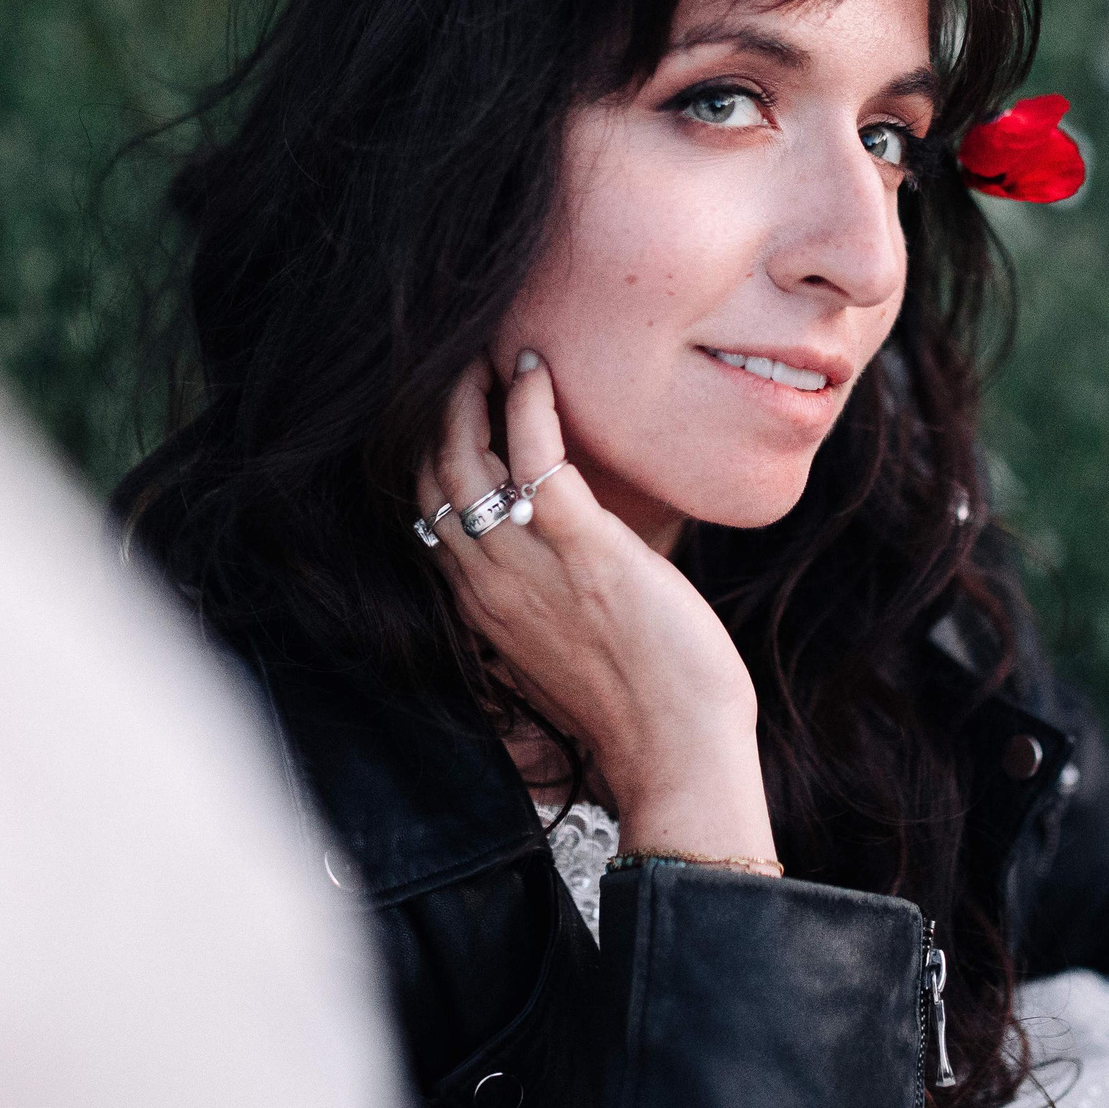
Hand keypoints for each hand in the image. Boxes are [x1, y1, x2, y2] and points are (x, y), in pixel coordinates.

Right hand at [413, 349, 775, 862]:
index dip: (433, 452)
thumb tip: (570, 546)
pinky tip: (533, 369)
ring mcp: (530, 567)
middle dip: (439, 411)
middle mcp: (489, 584)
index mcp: (483, 608)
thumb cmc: (643, 706)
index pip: (430, 514)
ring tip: (491, 353)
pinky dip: (529, 404)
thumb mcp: (570, 646)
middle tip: (465, 361)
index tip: (455, 406)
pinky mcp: (583, 550)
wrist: (678, 755)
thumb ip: (552, 597)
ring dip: (470, 395)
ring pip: (464, 460)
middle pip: (431, 478)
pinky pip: (536, 458)